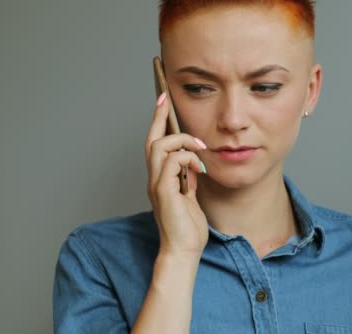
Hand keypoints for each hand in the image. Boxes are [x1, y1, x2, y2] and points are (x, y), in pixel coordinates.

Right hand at [145, 92, 208, 259]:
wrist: (184, 250)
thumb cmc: (188, 228)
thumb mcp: (190, 197)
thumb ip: (187, 179)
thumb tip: (192, 164)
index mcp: (160, 179)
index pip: (155, 145)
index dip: (157, 122)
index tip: (162, 101)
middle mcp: (154, 179)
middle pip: (151, 140)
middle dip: (158, 117)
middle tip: (166, 100)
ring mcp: (157, 185)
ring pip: (160, 147)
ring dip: (181, 141)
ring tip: (200, 147)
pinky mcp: (164, 192)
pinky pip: (172, 163)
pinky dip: (188, 159)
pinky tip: (201, 168)